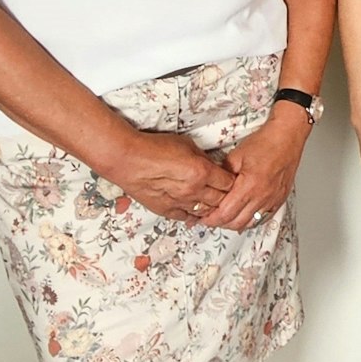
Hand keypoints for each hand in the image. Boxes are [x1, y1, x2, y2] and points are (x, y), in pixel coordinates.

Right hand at [104, 130, 235, 222]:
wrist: (127, 159)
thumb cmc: (154, 147)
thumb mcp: (186, 144)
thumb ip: (203, 157)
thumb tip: (212, 165)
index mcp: (202, 172)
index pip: (229, 183)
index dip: (233, 181)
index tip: (232, 178)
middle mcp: (194, 190)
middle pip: (221, 200)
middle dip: (227, 196)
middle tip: (227, 192)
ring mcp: (181, 203)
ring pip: (206, 211)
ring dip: (212, 207)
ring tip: (215, 202)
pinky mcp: (167, 210)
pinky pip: (188, 217)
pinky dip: (195, 215)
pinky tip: (197, 210)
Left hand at [200, 111, 310, 229]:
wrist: (287, 136)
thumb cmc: (266, 142)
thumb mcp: (236, 155)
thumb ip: (222, 173)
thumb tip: (213, 184)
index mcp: (249, 186)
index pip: (225, 213)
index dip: (211, 219)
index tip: (204, 218)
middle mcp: (263, 196)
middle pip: (237, 223)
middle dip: (221, 223)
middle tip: (212, 218)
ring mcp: (273, 199)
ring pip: (251, 223)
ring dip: (236, 223)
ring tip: (227, 217)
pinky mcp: (280, 198)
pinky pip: (264, 218)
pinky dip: (252, 220)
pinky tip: (246, 216)